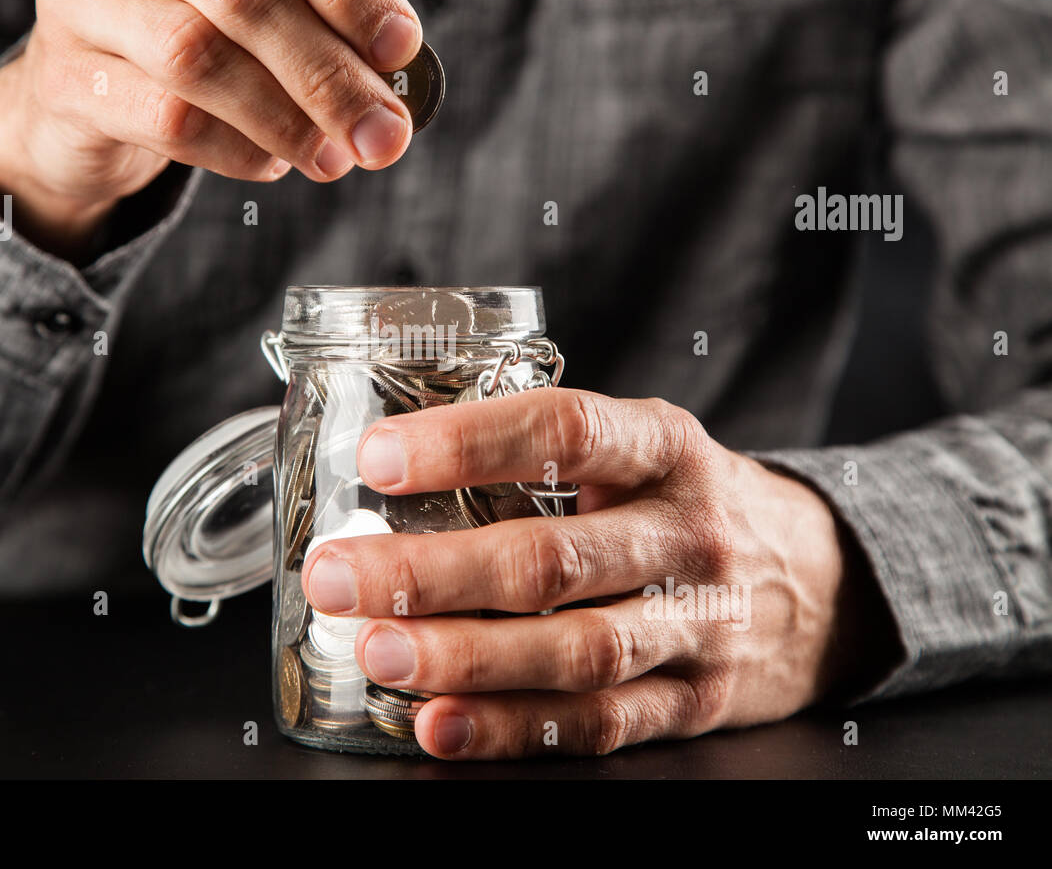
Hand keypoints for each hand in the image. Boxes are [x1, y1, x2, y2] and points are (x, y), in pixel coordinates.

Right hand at [0, 0, 419, 257]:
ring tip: (334, 157)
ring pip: (199, 56)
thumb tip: (391, 85)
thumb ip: (319, 22)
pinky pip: (166, 119)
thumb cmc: (195, 34)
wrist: (86, 99)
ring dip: (287, 119)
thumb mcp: (259, 6)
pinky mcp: (65, 77)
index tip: (400, 48)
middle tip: (383, 133)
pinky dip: (237, 150)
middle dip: (329, 71)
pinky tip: (273, 164)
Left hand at [301, 388, 884, 758]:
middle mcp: (686, 535)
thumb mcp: (644, 449)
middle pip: (554, 559)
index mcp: (665, 450)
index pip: (566, 432)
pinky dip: (511, 728)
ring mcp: (698, 625)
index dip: (469, 444)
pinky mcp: (694, 701)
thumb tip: (391, 461)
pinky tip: (440, 723)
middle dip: (434, 572)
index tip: (379, 459)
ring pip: (575, 650)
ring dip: (465, 657)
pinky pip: (596, 721)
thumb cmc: (688, 503)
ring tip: (379, 651)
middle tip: (340, 575)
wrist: (822, 580)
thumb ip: (547, 453)